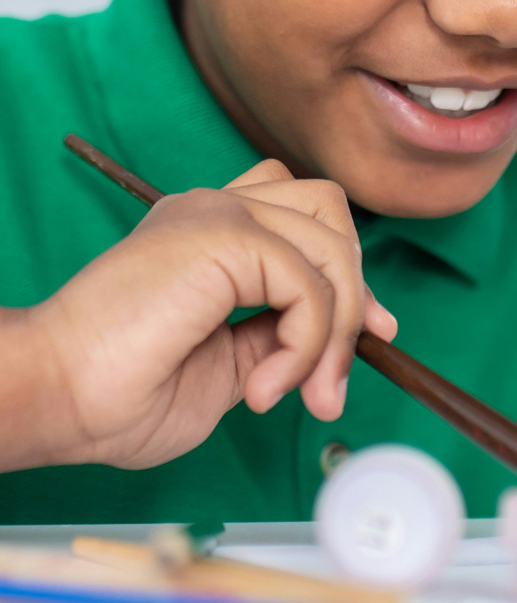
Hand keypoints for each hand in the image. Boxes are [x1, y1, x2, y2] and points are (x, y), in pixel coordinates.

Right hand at [3, 159, 395, 471]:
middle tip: (339, 373)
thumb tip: (330, 346)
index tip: (372, 334)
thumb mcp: (226, 368)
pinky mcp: (223, 235)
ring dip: (336, 333)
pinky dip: (307, 345)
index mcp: (208, 232)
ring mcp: (218, 213)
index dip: (347, 271)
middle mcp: (215, 208)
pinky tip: (265, 388)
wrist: (58, 395)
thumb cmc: (118, 393)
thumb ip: (274, 339)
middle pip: (329, 211)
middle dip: (356, 290)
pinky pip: (310, 286)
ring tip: (302, 393)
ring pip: (331, 246)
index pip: (303, 217)